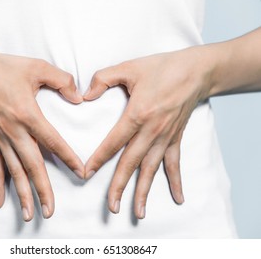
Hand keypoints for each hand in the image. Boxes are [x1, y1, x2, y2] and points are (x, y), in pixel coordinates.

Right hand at [0, 47, 83, 220]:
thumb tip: (79, 97)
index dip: (69, 158)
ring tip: (30, 215)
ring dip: (22, 194)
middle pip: (32, 165)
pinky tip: (1, 202)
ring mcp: (1, 138)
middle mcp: (14, 131)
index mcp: (28, 114)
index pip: (53, 141)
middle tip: (50, 211)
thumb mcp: (37, 67)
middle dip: (43, 189)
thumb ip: (62, 80)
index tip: (81, 173)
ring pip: (14, 171)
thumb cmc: (5, 68)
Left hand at [84, 46, 213, 218]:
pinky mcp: (176, 138)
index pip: (113, 142)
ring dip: (144, 191)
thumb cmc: (162, 68)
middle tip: (111, 207)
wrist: (196, 71)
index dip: (98, 159)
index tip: (86, 174)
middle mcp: (151, 130)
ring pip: (151, 169)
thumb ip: (103, 79)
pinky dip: (175, 181)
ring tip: (138, 212)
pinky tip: (178, 198)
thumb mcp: (129, 67)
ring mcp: (165, 137)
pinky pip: (175, 163)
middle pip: (131, 163)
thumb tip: (85, 95)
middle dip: (119, 186)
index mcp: (137, 114)